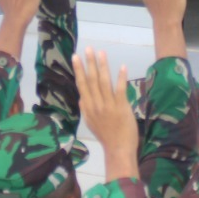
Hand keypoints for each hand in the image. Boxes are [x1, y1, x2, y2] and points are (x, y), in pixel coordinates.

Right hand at [75, 48, 137, 180]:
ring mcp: (108, 105)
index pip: (82, 85)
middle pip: (92, 80)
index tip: (76, 57)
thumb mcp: (91, 123)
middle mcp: (96, 104)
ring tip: (101, 53)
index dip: (79, 70)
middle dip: (89, 63)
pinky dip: (121, 78)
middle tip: (88, 49)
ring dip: (103, 66)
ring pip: (104, 82)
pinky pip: (120, 90)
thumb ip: (86, 109)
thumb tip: (82, 97)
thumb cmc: (106, 136)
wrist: (118, 149)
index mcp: (88, 107)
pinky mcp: (121, 107)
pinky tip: (122, 66)